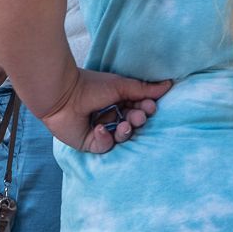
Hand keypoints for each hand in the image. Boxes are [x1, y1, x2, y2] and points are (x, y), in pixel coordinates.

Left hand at [39, 69, 172, 153]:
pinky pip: (105, 147)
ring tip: (124, 124)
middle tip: (137, 116)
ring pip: (121, 138)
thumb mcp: (121, 86)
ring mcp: (99, 131)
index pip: (137, 110)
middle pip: (131, 125)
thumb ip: (144, 89)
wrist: (63, 94)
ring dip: (125, 132)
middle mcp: (109, 117)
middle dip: (137, 121)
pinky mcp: (88, 143)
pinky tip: (99, 128)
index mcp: (116, 103)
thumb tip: (169, 84)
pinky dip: (105, 138)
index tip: (150, 106)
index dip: (145, 110)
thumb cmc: (90, 86)